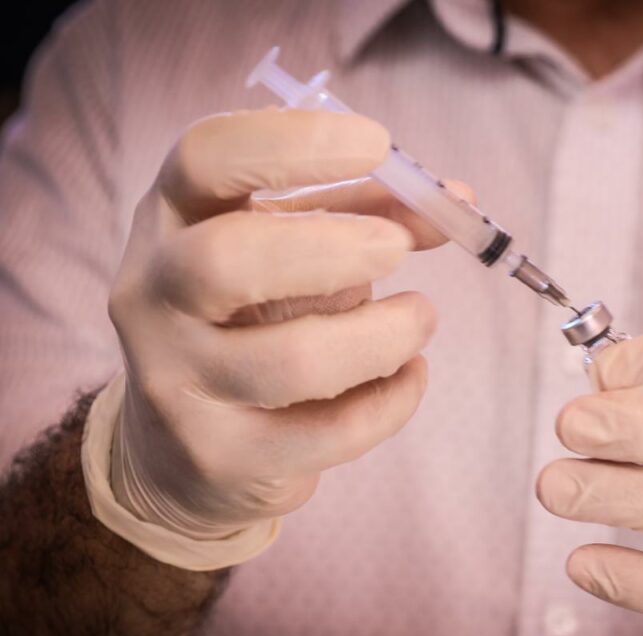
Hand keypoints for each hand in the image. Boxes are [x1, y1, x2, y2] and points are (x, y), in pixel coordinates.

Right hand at [107, 108, 454, 539]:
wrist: (178, 452)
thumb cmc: (249, 322)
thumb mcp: (289, 251)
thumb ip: (366, 216)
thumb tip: (458, 202)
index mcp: (170, 221)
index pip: (207, 158)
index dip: (294, 141)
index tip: (376, 143)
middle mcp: (154, 297)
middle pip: (229, 260)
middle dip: (334, 249)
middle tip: (398, 249)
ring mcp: (179, 384)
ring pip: (292, 362)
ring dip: (382, 335)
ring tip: (422, 317)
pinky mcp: (221, 457)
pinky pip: (328, 433)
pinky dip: (391, 401)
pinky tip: (411, 376)